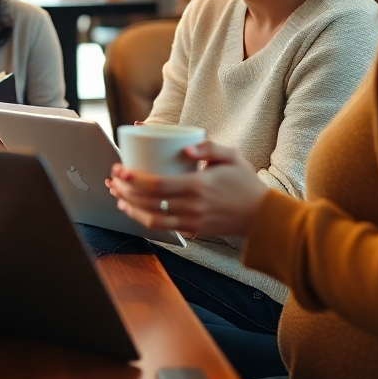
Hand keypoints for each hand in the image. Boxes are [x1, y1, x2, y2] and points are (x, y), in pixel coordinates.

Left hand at [106, 140, 268, 237]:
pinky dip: (144, 219)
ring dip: (130, 208)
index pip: (157, 185)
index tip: (120, 170)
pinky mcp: (193, 231)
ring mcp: (192, 221)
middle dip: (125, 191)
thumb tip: (187, 148)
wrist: (264, 217)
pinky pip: (163, 228)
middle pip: (148, 202)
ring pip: (151, 219)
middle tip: (113, 179)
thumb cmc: (247, 183)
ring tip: (117, 195)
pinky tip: (134, 209)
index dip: (134, 179)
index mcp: (198, 186)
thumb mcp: (232, 157)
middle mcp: (192, 206)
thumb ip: (209, 147)